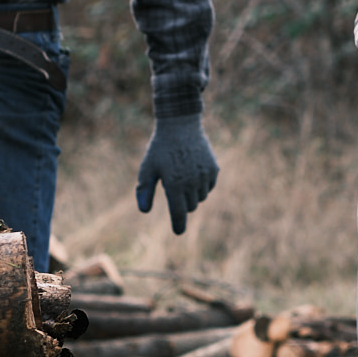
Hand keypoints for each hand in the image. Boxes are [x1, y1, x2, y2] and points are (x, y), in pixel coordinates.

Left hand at [137, 112, 218, 234]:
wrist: (180, 125)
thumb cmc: (160, 148)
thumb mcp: (147, 168)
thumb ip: (145, 190)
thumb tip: (144, 211)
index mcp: (174, 185)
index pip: (179, 214)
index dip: (178, 225)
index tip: (178, 231)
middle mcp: (192, 183)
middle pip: (190, 207)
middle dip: (182, 203)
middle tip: (173, 186)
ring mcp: (205, 176)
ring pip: (200, 198)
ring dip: (192, 194)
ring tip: (182, 176)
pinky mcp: (213, 169)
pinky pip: (208, 187)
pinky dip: (201, 185)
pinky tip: (192, 171)